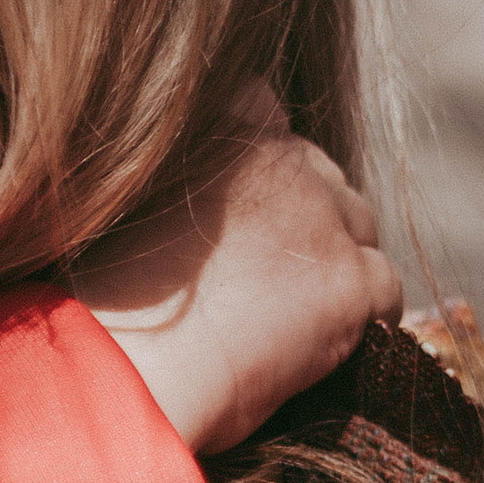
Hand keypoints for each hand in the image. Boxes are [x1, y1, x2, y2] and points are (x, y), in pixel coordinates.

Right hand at [73, 91, 402, 457]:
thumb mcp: (117, 207)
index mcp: (214, 125)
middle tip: (266, 278)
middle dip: (306, 218)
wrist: (123, 371)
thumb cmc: (97, 307)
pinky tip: (324, 348)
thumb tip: (199, 215)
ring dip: (335, 265)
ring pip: (359, 226)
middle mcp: (274, 153)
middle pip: (322, 175)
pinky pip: (386, 291)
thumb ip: (172, 186)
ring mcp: (320, 214)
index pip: (264, 111)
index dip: (259, 166)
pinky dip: (364, 319)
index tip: (237, 211)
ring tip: (291, 316)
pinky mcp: (350, 280)